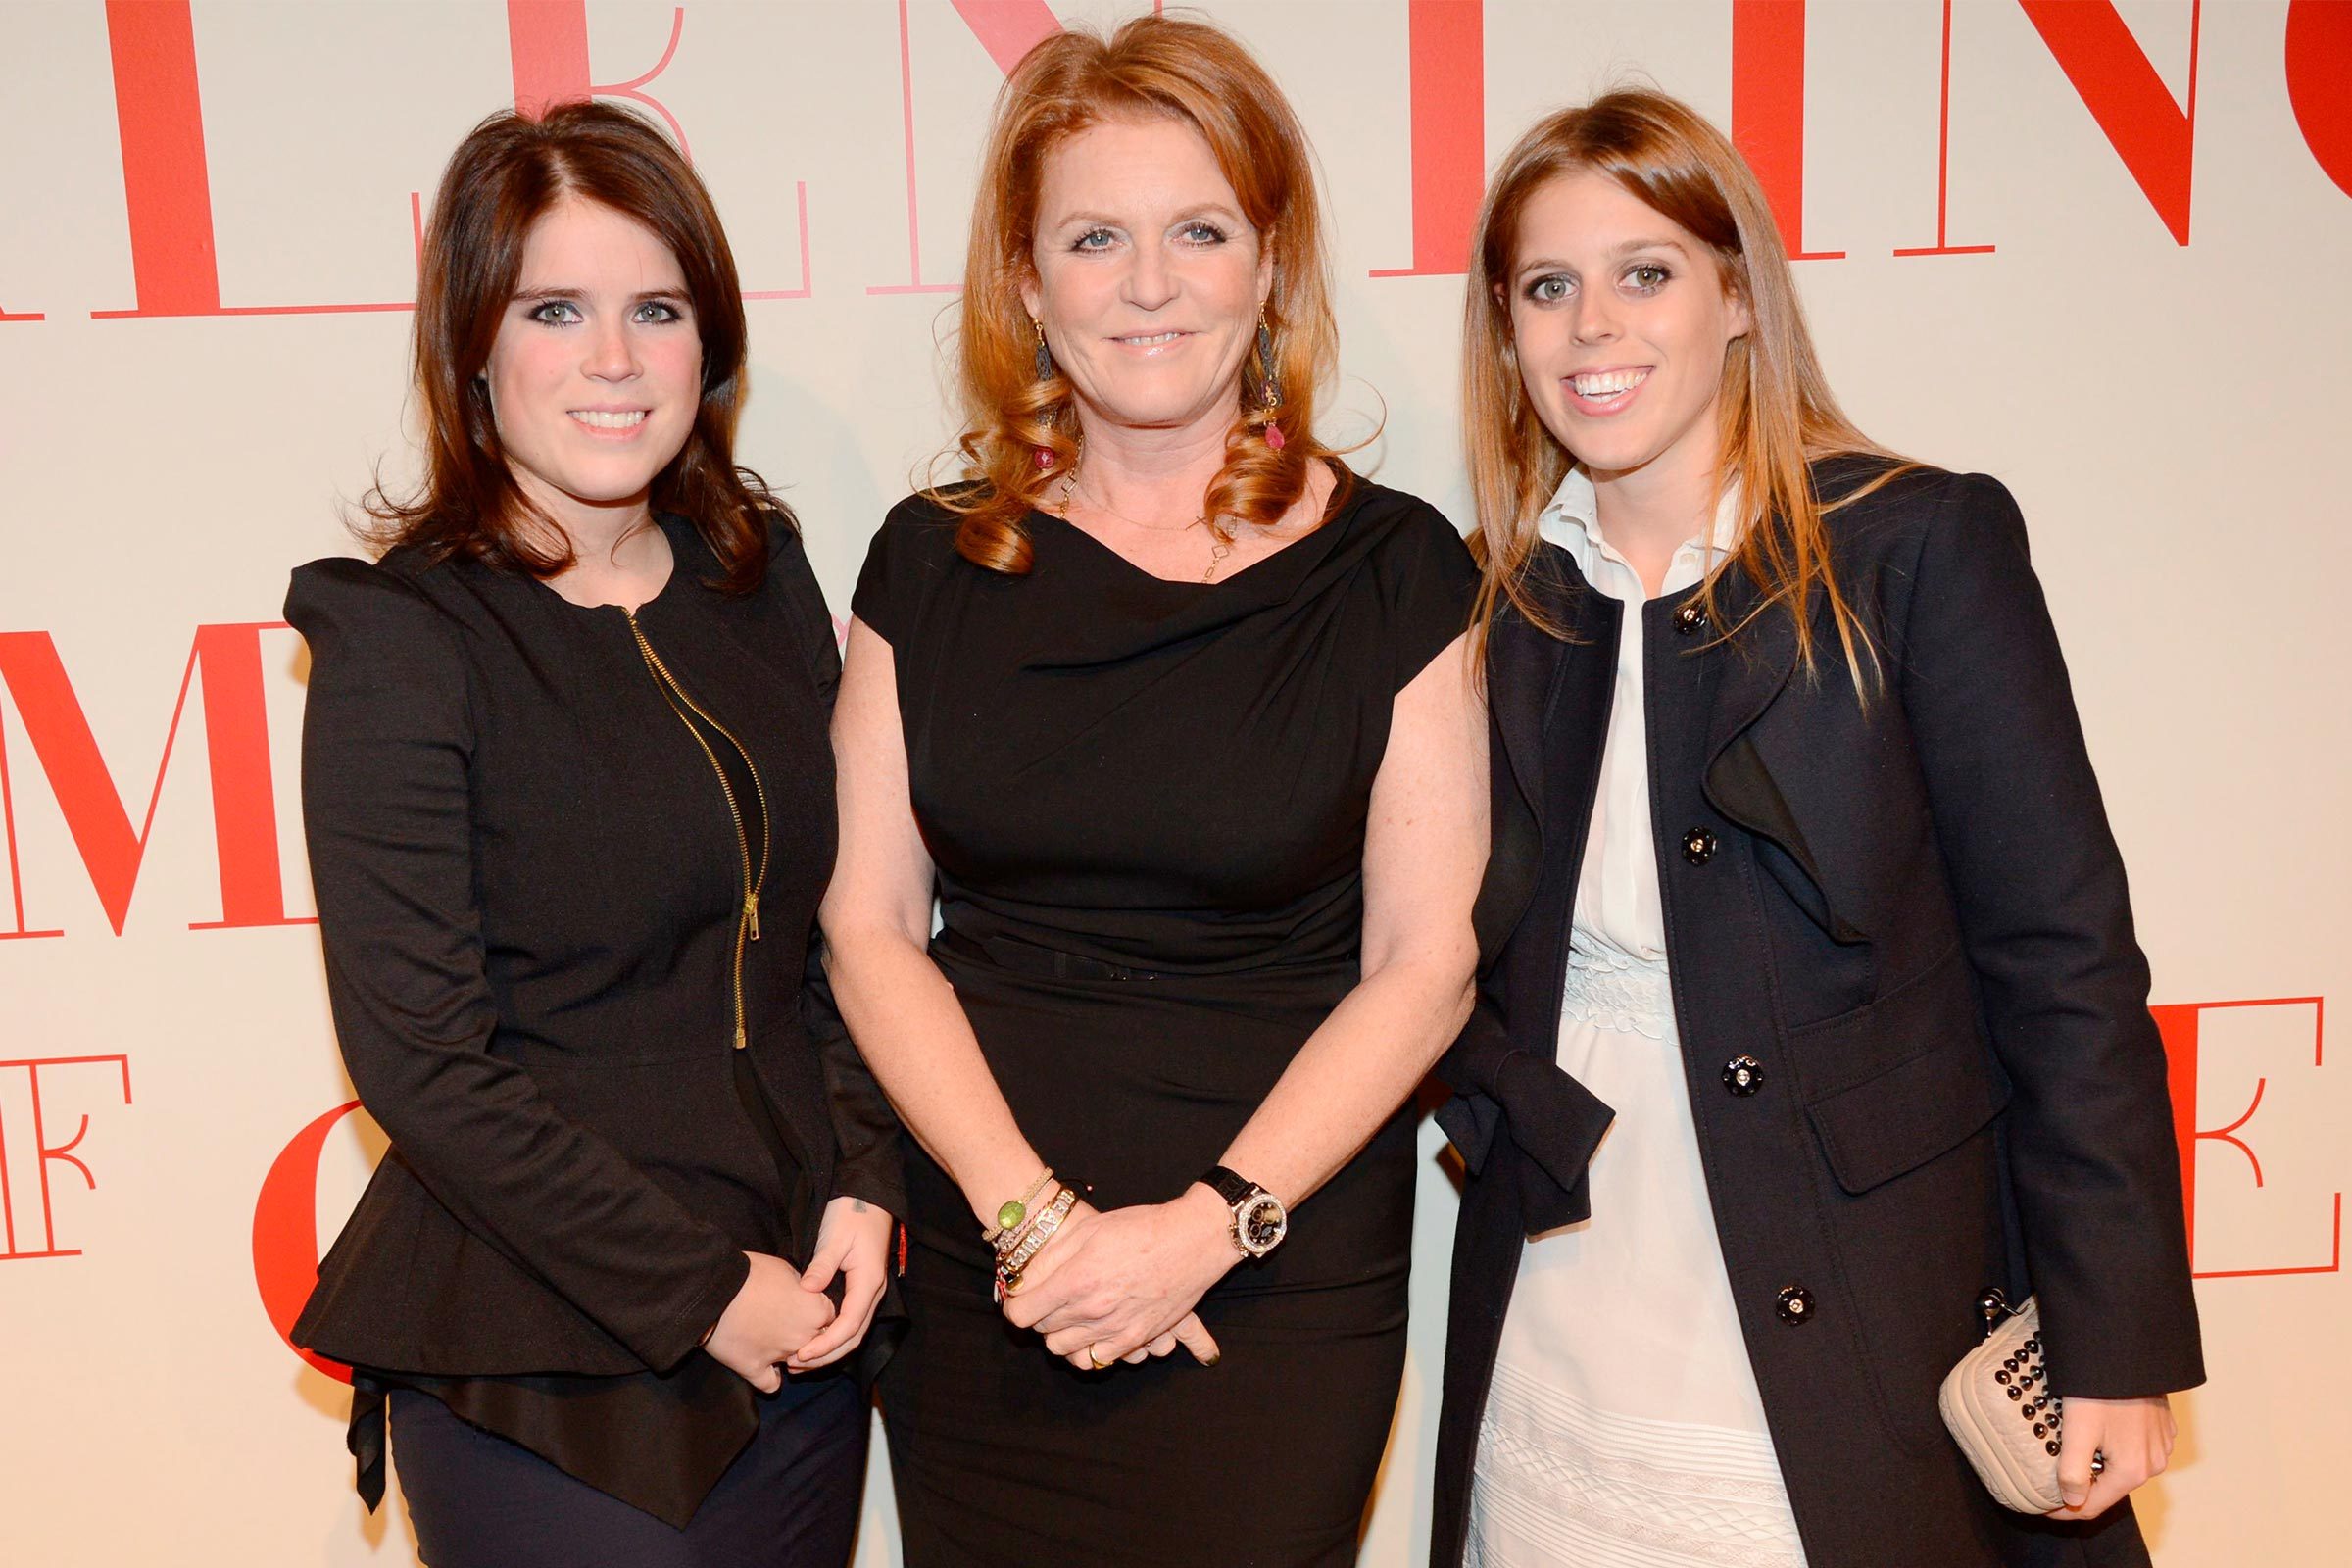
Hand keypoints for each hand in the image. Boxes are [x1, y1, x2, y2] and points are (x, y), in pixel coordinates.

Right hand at [704, 1252, 837, 1391]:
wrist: (714, 1290)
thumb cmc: (750, 1273)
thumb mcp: (786, 1268)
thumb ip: (803, 1287)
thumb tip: (804, 1294)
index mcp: (816, 1311)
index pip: (832, 1318)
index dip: (818, 1313)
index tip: (805, 1308)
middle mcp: (803, 1337)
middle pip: (818, 1344)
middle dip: (808, 1335)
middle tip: (789, 1323)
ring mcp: (780, 1356)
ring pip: (797, 1365)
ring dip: (789, 1356)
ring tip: (774, 1341)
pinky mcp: (754, 1369)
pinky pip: (771, 1384)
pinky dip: (769, 1378)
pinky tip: (764, 1368)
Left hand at [784, 1196, 895, 1371]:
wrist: (867, 1197)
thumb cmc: (851, 1213)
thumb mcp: (834, 1237)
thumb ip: (822, 1265)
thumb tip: (808, 1290)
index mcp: (869, 1281)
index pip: (849, 1324)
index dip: (826, 1344)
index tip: (801, 1353)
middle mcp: (873, 1292)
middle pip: (853, 1337)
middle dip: (826, 1356)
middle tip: (795, 1365)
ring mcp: (868, 1292)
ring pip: (853, 1333)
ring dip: (829, 1350)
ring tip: (800, 1360)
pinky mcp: (859, 1290)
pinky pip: (849, 1322)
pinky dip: (832, 1337)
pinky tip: (812, 1340)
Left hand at [1001, 1187, 1229, 1369]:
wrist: (1192, 1242)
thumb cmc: (1141, 1228)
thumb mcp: (1090, 1230)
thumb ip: (1052, 1258)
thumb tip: (1023, 1282)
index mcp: (1077, 1280)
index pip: (1022, 1314)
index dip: (1015, 1306)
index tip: (1021, 1297)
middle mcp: (1093, 1310)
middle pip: (1042, 1332)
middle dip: (1039, 1316)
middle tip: (1050, 1298)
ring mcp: (1115, 1329)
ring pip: (1064, 1350)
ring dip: (1060, 1334)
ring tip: (1070, 1314)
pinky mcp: (1135, 1339)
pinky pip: (1095, 1360)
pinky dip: (1086, 1349)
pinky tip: (1091, 1329)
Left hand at [2048, 1394, 2176, 1519]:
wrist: (2128, 1351)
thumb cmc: (2102, 1389)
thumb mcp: (2078, 1431)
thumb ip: (2072, 1472)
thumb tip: (2071, 1501)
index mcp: (2132, 1470)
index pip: (2092, 1506)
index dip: (2063, 1510)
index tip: (2041, 1505)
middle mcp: (2152, 1463)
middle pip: (2108, 1488)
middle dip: (2080, 1489)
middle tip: (2051, 1481)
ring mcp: (2160, 1445)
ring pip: (2121, 1468)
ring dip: (2096, 1468)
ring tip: (2068, 1457)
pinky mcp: (2161, 1427)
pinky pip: (2134, 1449)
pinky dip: (2112, 1450)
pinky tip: (2094, 1437)